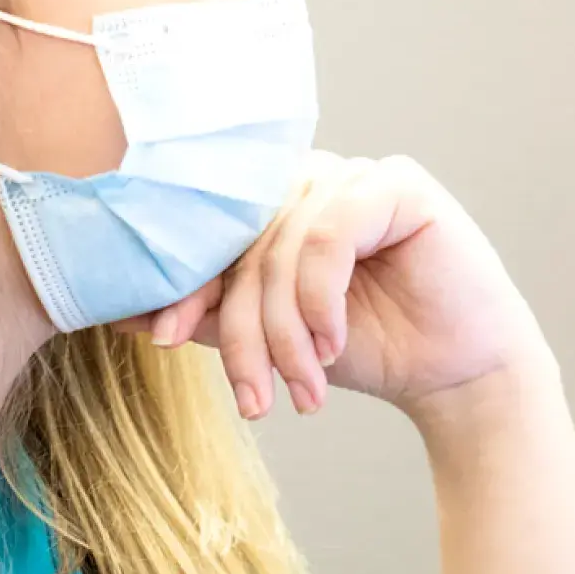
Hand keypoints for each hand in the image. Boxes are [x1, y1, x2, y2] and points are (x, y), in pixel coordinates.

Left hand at [137, 152, 554, 420]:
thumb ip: (209, 315)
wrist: (455, 375)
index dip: (184, 288)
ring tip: (303, 388)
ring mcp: (353, 174)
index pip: (211, 238)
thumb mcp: (272, 335)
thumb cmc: (366, 347)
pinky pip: (328, 236)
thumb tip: (119, 313)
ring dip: (287, 331)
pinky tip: (333, 343)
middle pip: (245, 248)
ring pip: (282, 249)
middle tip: (253, 400)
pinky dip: (322, 298)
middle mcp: (308, 178)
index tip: (162, 341)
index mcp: (274, 204)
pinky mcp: (397, 184)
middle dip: (246, 333)